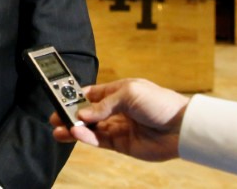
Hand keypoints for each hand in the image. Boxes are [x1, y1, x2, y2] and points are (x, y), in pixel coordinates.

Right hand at [50, 78, 189, 161]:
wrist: (182, 128)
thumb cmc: (160, 103)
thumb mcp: (129, 93)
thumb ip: (104, 104)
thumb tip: (82, 113)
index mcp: (116, 92)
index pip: (90, 94)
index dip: (75, 97)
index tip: (59, 99)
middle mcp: (115, 110)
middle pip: (86, 112)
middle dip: (69, 114)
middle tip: (54, 117)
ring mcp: (117, 127)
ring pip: (89, 128)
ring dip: (74, 128)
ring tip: (59, 130)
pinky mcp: (121, 144)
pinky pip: (99, 140)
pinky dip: (86, 137)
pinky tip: (76, 133)